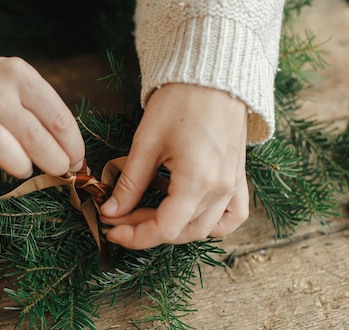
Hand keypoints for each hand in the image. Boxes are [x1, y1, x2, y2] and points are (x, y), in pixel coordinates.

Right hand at [0, 56, 84, 182]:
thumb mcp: (19, 84)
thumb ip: (44, 114)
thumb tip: (72, 156)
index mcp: (16, 75)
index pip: (57, 117)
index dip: (72, 146)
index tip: (76, 160)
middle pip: (33, 136)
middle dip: (53, 161)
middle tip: (58, 170)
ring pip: (2, 149)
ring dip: (21, 167)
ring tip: (24, 167)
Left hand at [99, 83, 248, 249]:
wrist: (213, 75)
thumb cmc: (179, 101)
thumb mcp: (146, 143)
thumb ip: (130, 184)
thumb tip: (112, 211)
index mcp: (198, 181)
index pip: (165, 229)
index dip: (135, 236)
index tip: (111, 229)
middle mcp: (221, 189)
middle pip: (182, 231)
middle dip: (146, 230)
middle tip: (119, 217)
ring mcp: (233, 185)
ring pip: (204, 228)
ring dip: (174, 229)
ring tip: (146, 215)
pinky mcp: (237, 178)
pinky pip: (231, 216)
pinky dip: (211, 223)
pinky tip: (189, 215)